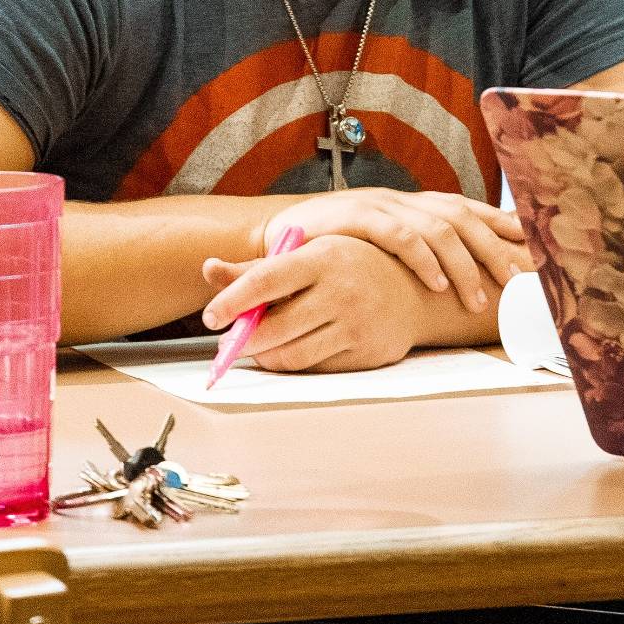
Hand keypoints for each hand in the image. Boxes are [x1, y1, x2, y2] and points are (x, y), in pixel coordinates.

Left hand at [199, 235, 433, 371]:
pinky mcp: (367, 352)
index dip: (231, 302)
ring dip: (266, 356)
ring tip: (256, 348)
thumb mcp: (308, 255)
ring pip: (293, 355)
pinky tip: (291, 351)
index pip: (265, 280)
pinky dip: (296, 364)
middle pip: (275, 327)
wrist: (415, 289)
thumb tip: (208, 269)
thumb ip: (256, 267)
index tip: (210, 317)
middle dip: (243, 340)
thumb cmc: (351, 267)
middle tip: (227, 342)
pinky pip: (318, 368)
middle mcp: (343, 290)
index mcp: (324, 257)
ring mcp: (358, 324)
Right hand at [264, 188, 528, 315]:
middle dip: (496, 251)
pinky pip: (399, 236)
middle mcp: (405, 200)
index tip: (534, 250)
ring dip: (464, 265)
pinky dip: (423, 260)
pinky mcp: (356, 217)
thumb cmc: (335, 246)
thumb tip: (464, 275)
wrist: (276, 234)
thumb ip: (418, 251)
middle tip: (518, 285)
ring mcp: (382, 205)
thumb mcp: (382, 245)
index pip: (471, 210)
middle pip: (465, 219)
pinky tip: (438, 285)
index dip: (504, 226)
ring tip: (479, 299)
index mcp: (415, 205)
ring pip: (439, 228)